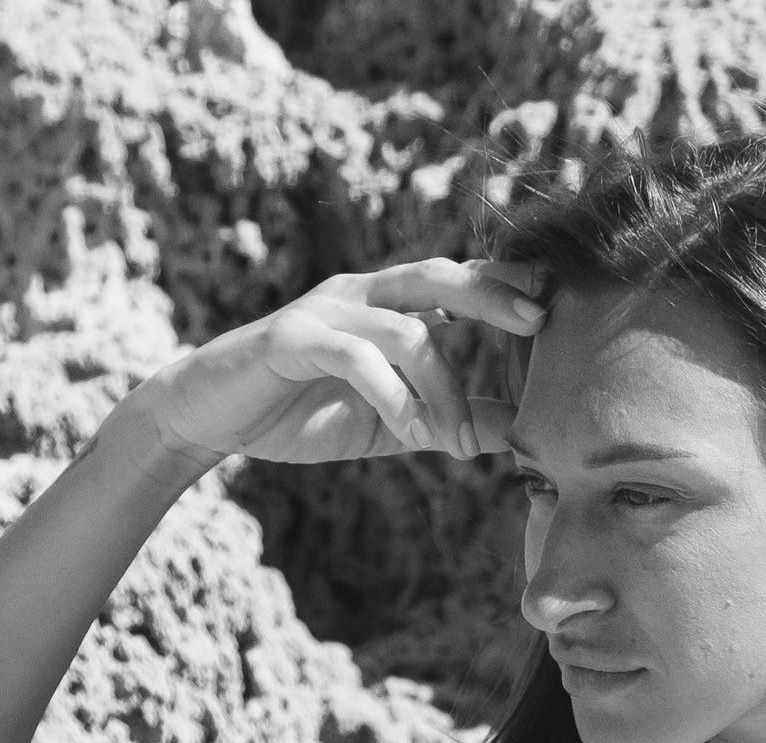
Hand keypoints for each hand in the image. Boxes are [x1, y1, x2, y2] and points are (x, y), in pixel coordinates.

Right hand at [122, 257, 548, 473]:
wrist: (211, 419)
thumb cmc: (302, 413)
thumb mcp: (391, 423)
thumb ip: (449, 421)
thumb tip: (518, 431)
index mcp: (386, 305)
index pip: (455, 281)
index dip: (504, 286)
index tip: (554, 309)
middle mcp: (359, 294)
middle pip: (438, 276)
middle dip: (492, 294)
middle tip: (537, 322)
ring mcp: (323, 310)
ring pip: (407, 328)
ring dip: (443, 387)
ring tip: (455, 442)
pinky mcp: (291, 339)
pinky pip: (355, 357)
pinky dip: (392, 396)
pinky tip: (409, 432)